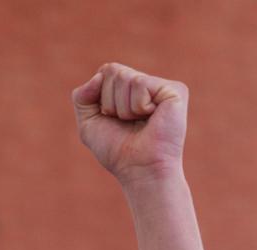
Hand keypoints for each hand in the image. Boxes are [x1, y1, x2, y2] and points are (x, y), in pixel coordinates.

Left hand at [72, 64, 187, 185]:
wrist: (139, 170)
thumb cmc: (118, 152)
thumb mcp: (89, 124)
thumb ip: (81, 97)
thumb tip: (99, 75)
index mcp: (130, 90)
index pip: (105, 71)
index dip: (101, 98)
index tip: (113, 120)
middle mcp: (147, 84)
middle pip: (113, 71)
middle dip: (111, 102)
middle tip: (127, 123)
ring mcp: (162, 86)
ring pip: (125, 77)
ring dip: (124, 108)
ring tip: (140, 123)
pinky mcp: (175, 90)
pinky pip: (140, 83)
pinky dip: (138, 106)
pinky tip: (151, 119)